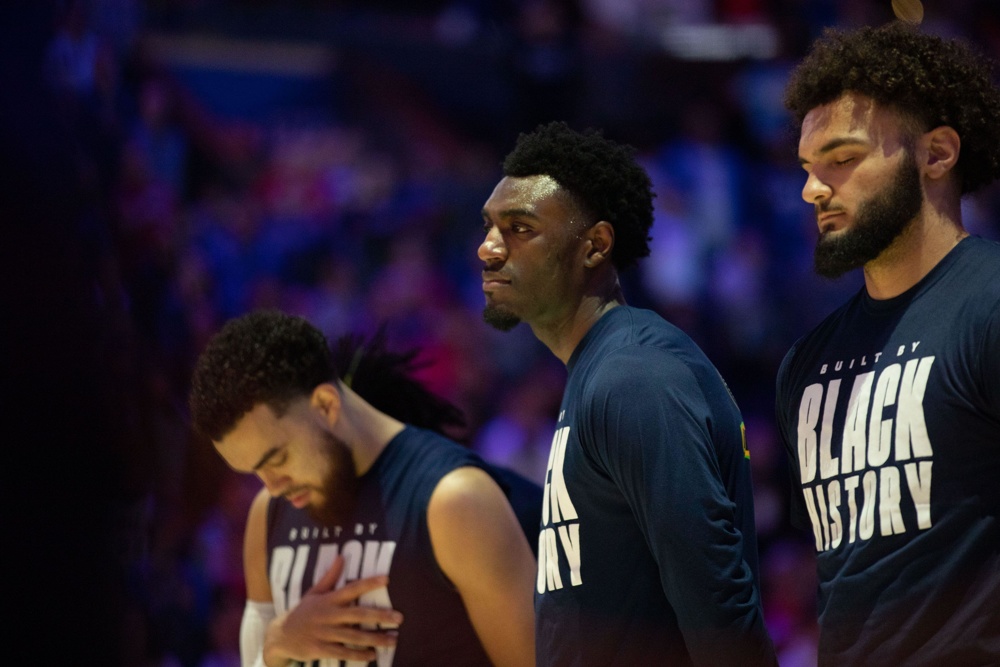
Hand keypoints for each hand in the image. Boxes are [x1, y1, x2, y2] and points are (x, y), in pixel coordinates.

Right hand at [262, 556, 402, 665]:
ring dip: (375, 638)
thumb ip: (330, 576)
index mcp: (328, 600)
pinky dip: (358, 654)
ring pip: (354, 636)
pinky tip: (372, 654)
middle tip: (399, 618)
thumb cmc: (302, 612)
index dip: (369, 583)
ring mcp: (324, 633)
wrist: (279, 635)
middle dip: (380, 616)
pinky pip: (343, 652)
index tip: (387, 579)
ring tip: (393, 640)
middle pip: (358, 614)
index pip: (351, 588)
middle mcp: (327, 615)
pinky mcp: (320, 649)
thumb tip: (342, 556)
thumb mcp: (313, 592)